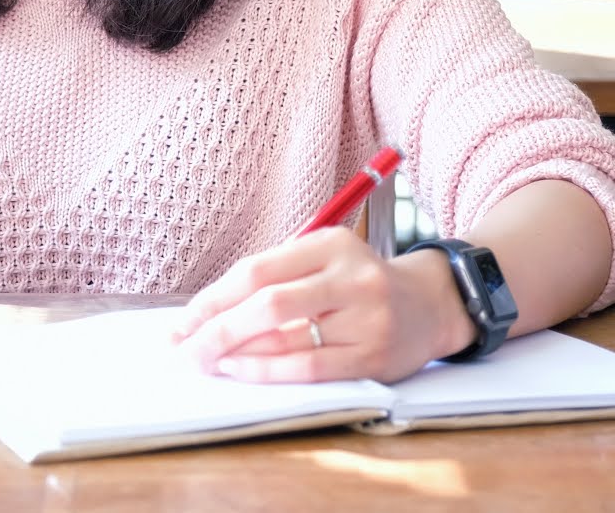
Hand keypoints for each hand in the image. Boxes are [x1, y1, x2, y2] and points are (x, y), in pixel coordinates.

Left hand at [170, 229, 472, 382]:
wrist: (431, 304)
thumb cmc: (358, 283)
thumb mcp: (323, 260)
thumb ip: (275, 277)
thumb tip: (206, 313)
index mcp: (331, 243)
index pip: (258, 270)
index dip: (213, 298)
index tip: (184, 321)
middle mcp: (351, 276)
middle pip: (268, 303)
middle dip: (217, 330)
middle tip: (185, 348)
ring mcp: (366, 318)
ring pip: (286, 338)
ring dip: (236, 353)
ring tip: (207, 360)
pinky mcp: (374, 357)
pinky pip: (310, 368)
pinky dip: (268, 371)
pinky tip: (241, 371)